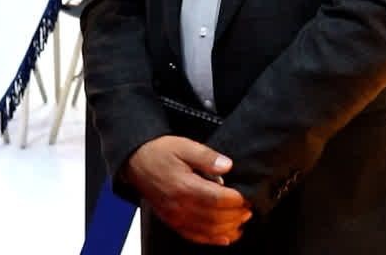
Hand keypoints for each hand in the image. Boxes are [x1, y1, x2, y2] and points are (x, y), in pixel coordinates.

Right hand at [123, 136, 251, 245]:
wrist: (136, 162)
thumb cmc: (160, 152)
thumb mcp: (184, 145)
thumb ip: (207, 157)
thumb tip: (227, 166)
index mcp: (184, 185)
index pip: (217, 199)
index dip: (236, 200)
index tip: (247, 196)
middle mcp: (179, 205)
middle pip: (215, 217)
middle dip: (236, 215)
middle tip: (248, 209)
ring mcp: (175, 216)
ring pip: (207, 230)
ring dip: (228, 229)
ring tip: (241, 221)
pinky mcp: (172, 221)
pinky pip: (194, 236)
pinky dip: (212, 239)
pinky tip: (225, 237)